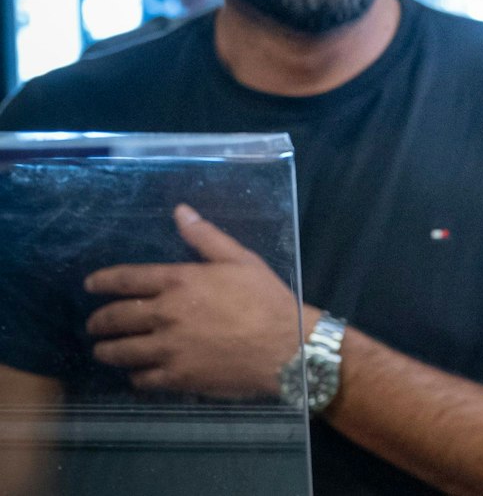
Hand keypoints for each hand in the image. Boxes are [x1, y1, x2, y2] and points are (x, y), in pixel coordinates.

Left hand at [84, 204, 309, 398]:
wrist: (286, 347)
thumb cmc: (266, 299)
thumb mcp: (241, 260)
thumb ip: (206, 236)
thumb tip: (180, 211)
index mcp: (179, 281)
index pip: (126, 279)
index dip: (102, 282)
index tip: (89, 286)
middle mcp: (166, 314)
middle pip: (115, 318)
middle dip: (98, 321)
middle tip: (95, 324)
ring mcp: (168, 348)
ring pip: (120, 351)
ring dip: (108, 350)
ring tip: (105, 350)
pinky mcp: (176, 377)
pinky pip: (141, 378)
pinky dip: (135, 375)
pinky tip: (138, 372)